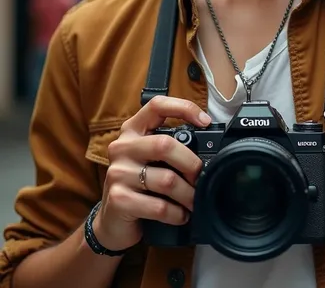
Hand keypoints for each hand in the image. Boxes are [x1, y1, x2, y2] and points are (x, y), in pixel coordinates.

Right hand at [93, 96, 210, 251]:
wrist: (112, 224)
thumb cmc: (140, 187)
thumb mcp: (150, 160)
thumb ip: (169, 149)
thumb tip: (207, 149)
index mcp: (132, 131)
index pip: (157, 105)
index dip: (184, 108)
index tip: (206, 121)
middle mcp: (122, 147)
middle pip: (165, 145)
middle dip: (191, 164)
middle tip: (200, 177)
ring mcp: (118, 173)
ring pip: (167, 179)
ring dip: (188, 194)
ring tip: (193, 201)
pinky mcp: (119, 200)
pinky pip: (160, 206)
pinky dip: (177, 213)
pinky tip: (180, 215)